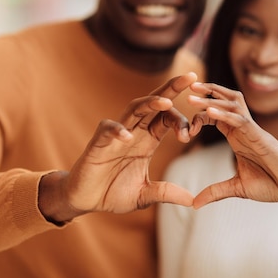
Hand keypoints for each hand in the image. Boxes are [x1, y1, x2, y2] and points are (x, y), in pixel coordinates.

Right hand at [39, 72, 196, 222]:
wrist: (85, 200)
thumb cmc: (113, 192)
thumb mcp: (145, 194)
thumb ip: (166, 192)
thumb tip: (193, 201)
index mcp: (147, 140)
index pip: (168, 118)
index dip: (181, 121)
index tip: (190, 135)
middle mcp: (134, 131)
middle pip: (155, 103)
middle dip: (172, 88)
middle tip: (191, 76)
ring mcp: (116, 134)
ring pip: (134, 109)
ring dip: (150, 103)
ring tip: (166, 101)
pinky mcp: (98, 143)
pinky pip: (107, 129)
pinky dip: (117, 130)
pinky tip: (127, 136)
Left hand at [187, 82, 277, 208]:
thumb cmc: (272, 185)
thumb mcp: (238, 188)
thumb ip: (216, 192)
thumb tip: (194, 204)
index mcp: (237, 136)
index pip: (215, 116)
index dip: (199, 115)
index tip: (184, 126)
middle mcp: (244, 129)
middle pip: (225, 100)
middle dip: (206, 91)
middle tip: (186, 86)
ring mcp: (252, 130)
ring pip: (232, 104)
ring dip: (212, 98)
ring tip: (193, 94)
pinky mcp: (260, 136)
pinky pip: (241, 120)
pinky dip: (225, 114)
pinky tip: (209, 111)